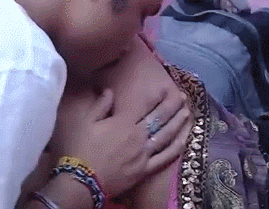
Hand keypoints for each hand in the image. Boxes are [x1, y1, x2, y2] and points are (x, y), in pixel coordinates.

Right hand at [51, 89, 190, 197]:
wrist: (82, 180)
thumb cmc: (81, 149)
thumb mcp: (86, 122)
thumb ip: (101, 105)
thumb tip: (110, 91)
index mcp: (124, 122)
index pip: (146, 106)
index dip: (158, 97)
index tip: (167, 88)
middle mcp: (138, 136)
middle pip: (160, 119)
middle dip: (173, 106)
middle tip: (183, 97)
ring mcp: (144, 153)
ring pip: (167, 136)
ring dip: (178, 123)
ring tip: (188, 113)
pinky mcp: (145, 170)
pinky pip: (165, 157)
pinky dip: (176, 148)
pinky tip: (184, 140)